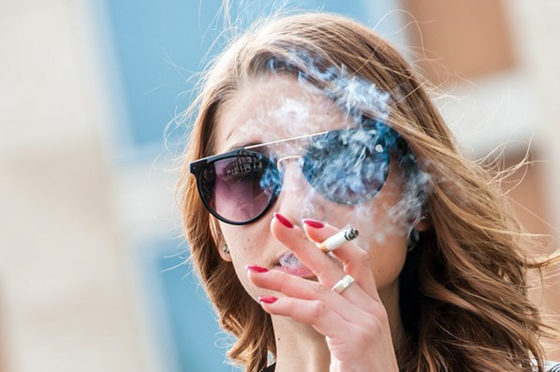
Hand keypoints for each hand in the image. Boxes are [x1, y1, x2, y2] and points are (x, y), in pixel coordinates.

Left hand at [246, 214, 399, 371]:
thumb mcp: (350, 340)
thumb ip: (334, 317)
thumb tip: (302, 298)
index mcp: (372, 307)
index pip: (357, 259)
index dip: (334, 237)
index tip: (308, 223)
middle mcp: (371, 310)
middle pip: (335, 264)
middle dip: (303, 241)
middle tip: (277, 223)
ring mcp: (366, 323)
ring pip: (317, 289)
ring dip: (281, 279)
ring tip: (253, 272)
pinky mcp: (354, 339)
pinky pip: (315, 312)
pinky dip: (288, 305)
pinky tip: (266, 301)